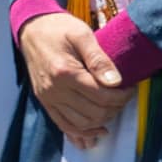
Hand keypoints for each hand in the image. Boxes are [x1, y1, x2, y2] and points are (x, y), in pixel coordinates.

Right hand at [20, 12, 133, 146]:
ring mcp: (47, 97)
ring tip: (112, 108)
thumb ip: (99, 59)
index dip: (122, 96)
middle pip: (94, 113)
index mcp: (65, 73)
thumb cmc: (59, 28)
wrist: (30, 28)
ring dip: (102, 121)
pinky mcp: (44, 101)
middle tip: (123, 96)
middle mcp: (54, 89)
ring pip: (82, 123)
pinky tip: (97, 130)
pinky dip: (82, 133)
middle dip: (115, 108)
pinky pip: (64, 125)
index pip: (102, 96)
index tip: (130, 88)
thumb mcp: (82, 35)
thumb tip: (116, 83)